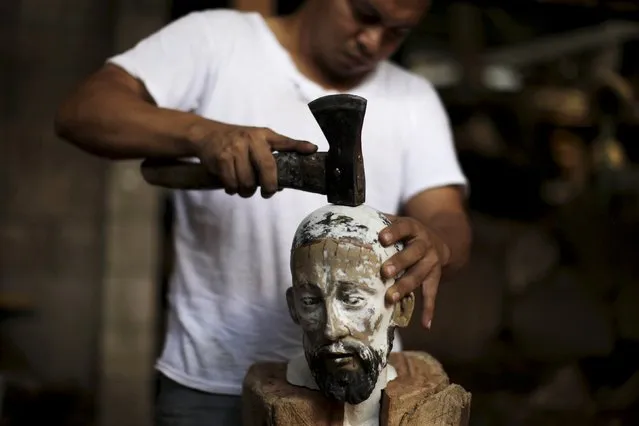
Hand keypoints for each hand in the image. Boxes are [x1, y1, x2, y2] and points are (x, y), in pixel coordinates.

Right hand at [191, 122, 316, 197]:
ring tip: (244, 188)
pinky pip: (232, 184)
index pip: (285, 141)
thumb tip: (292, 174)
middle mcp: (251, 139)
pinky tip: (232, 185)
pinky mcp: (221, 158)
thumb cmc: (237, 141)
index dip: (299, 146)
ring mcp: (235, 148)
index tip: (312, 149)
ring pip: (248, 182)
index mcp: (264, 135)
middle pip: (267, 169)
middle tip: (267, 193)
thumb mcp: (258, 140)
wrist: (207, 134)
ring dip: (246, 191)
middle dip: (269, 187)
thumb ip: (275, 153)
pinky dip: (232, 189)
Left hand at [379, 215, 450, 328]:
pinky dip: (429, 310)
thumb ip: (380, 220)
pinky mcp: (435, 278)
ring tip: (391, 297)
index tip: (382, 238)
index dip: (394, 232)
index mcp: (413, 228)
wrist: (441, 241)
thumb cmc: (408, 233)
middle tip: (384, 272)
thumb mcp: (400, 222)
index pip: (404, 227)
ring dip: (406, 287)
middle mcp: (425, 245)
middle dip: (400, 263)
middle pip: (414, 253)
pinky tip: (425, 325)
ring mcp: (432, 263)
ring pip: (419, 275)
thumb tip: (351, 214)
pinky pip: (432, 294)